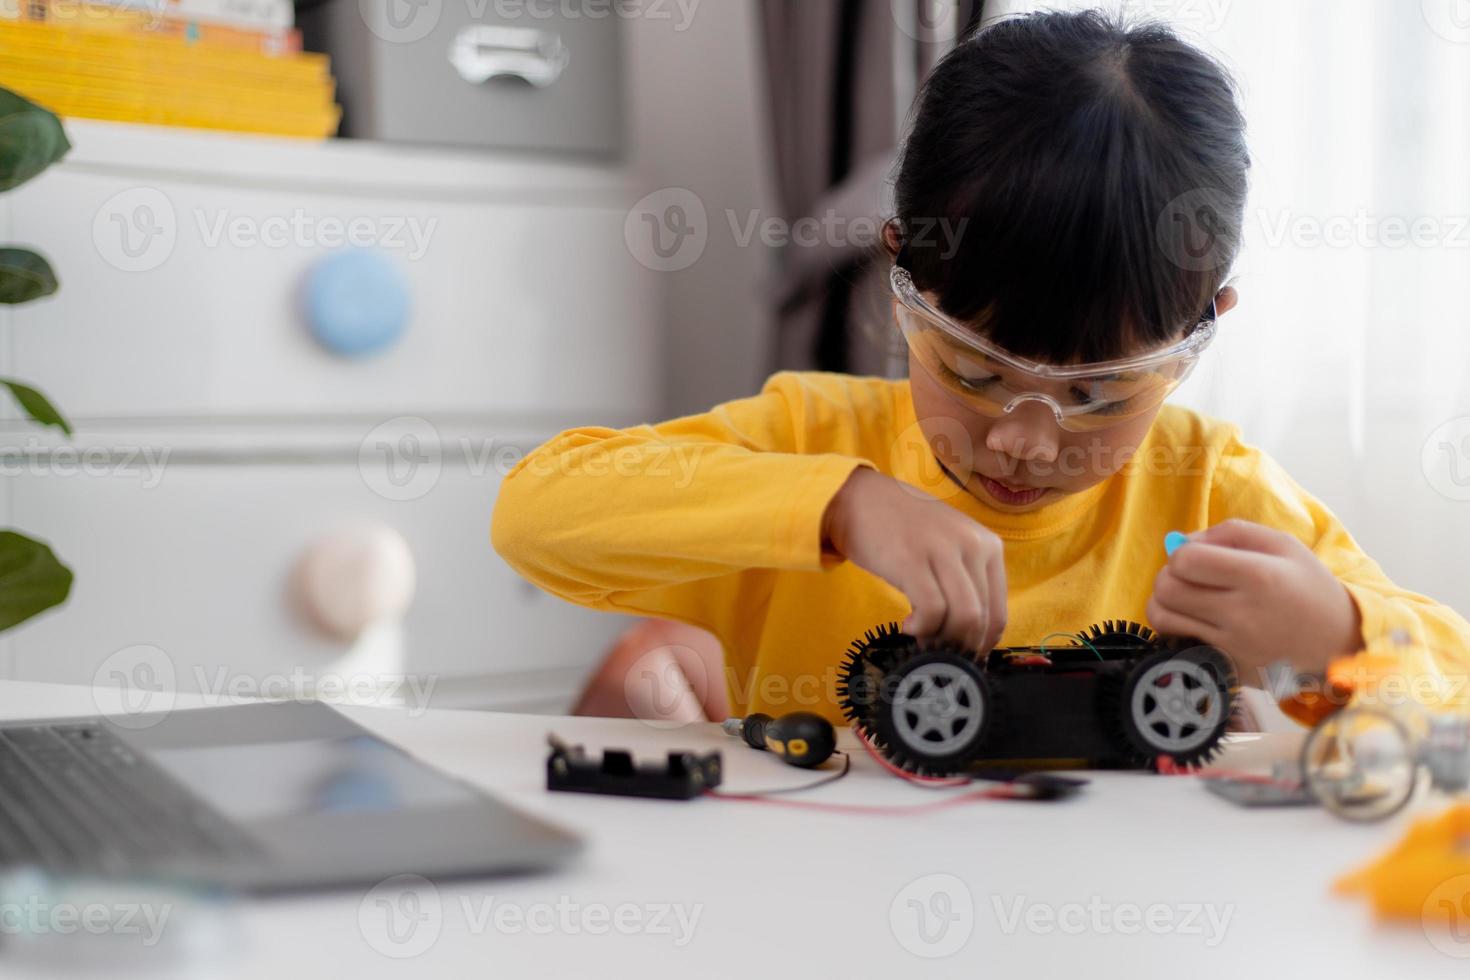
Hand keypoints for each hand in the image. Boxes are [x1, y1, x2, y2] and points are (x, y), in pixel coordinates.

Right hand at [822, 468, 1006, 651]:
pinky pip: (932, 610)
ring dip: (943, 641)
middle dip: (960, 647)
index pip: (998, 612)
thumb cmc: (903, 527)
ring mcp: (942, 551)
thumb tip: (970, 634)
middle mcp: (973, 545)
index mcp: (988, 545)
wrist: (859, 497)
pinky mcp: (912, 560)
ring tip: (922, 639)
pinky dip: (923, 629)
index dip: (982, 644)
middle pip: (981, 619)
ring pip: (963, 617)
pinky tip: (908, 626)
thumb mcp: (949, 545)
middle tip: (938, 654)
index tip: (962, 657)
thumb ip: (965, 580)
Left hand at [1146, 518, 1362, 676]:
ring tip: (1187, 597)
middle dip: (1168, 576)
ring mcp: (1233, 646)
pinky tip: (1195, 621)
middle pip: (1166, 589)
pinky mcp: (1227, 666)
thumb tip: (1181, 541)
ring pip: (1162, 617)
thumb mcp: (1282, 544)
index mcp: (1258, 576)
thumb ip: (1229, 532)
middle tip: (1188, 576)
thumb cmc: (1307, 586)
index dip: (1181, 554)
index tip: (1197, 557)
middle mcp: (1242, 614)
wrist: (1338, 642)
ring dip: (1165, 602)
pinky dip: (1177, 629)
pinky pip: (1178, 642)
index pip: (1185, 561)